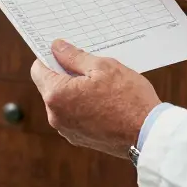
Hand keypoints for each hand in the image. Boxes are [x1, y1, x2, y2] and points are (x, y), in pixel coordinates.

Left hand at [29, 39, 161, 158]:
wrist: (148, 134)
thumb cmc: (128, 99)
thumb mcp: (103, 67)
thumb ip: (74, 56)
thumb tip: (56, 47)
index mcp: (57, 96)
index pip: (38, 69)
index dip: (50, 57)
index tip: (64, 52)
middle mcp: (56, 116)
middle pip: (50, 86)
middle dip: (66, 74)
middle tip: (91, 68)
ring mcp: (67, 130)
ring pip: (63, 101)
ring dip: (76, 91)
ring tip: (102, 86)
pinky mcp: (79, 139)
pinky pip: (73, 115)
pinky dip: (83, 106)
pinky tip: (104, 101)